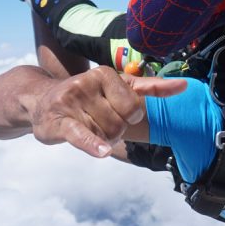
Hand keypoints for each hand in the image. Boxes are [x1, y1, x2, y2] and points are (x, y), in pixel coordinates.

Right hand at [30, 65, 186, 157]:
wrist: (40, 100)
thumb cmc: (87, 97)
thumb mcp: (116, 87)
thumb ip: (148, 87)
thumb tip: (184, 85)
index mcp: (105, 74)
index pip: (135, 105)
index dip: (132, 116)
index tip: (124, 113)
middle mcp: (88, 83)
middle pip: (121, 124)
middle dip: (115, 130)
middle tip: (99, 121)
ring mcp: (72, 101)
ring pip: (106, 135)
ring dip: (101, 140)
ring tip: (86, 127)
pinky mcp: (58, 122)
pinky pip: (81, 135)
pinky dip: (92, 144)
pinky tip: (102, 152)